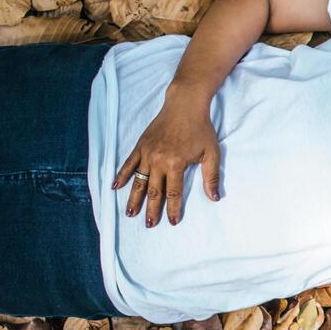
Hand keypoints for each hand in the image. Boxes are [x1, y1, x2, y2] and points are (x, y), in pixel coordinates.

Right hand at [112, 94, 221, 227]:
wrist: (184, 105)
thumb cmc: (201, 129)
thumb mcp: (211, 153)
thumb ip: (211, 177)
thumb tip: (215, 198)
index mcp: (176, 163)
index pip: (173, 193)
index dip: (172, 209)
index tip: (171, 222)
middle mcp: (158, 160)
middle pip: (153, 190)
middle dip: (151, 209)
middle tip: (149, 224)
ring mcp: (147, 153)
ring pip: (138, 180)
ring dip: (133, 198)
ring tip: (130, 213)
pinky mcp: (140, 145)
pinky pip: (128, 164)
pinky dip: (121, 175)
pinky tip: (115, 187)